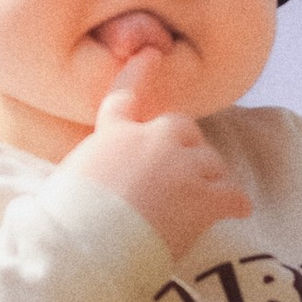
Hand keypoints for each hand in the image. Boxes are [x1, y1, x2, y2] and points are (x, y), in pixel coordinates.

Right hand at [68, 55, 252, 259]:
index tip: (152, 52)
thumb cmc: (67, 221)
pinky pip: (233, 196)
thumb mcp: (67, 180)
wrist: (89, 249)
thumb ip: (88, 168)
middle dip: (185, 145)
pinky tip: (233, 212)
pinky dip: (234, 205)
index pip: (126, 94)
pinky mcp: (205, 198)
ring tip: (198, 204)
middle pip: (182, 127)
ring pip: (211, 162)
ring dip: (208, 178)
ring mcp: (182, 167)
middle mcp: (152, 141)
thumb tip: (87, 180)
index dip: (139, 71)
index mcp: (114, 136)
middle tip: (180, 173)